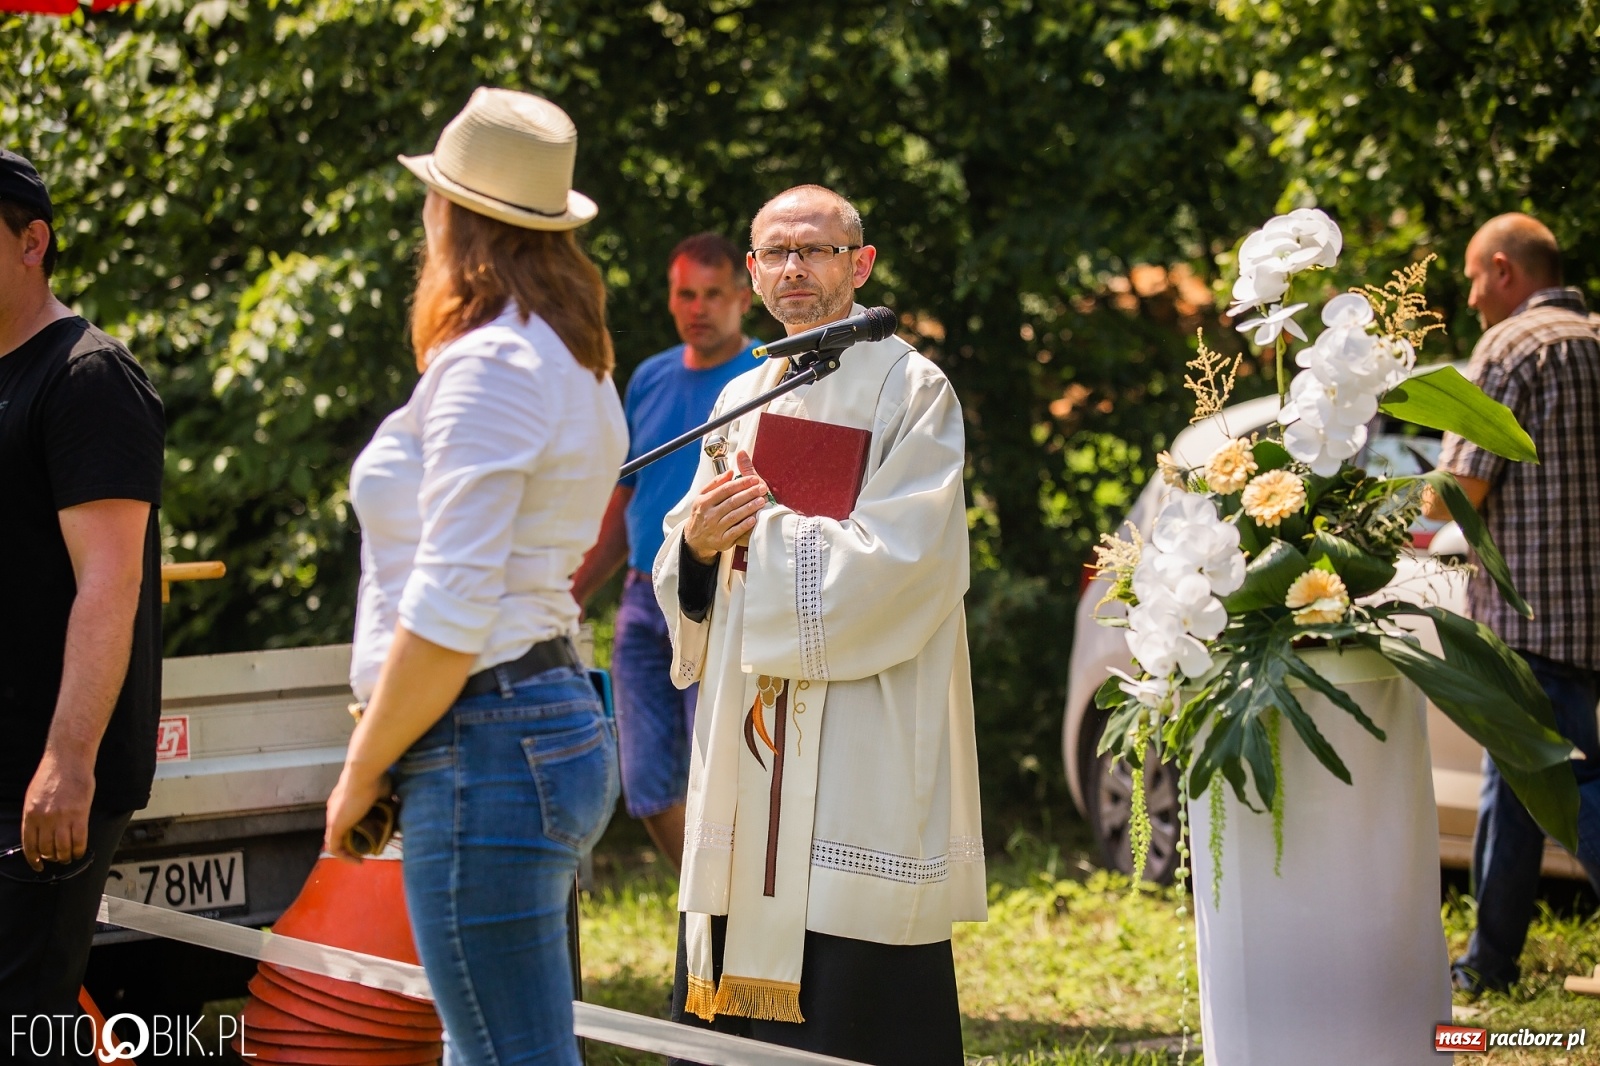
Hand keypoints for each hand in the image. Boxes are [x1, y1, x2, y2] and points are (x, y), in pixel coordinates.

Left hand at [21, 748, 95, 871]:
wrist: (68, 759)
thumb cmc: (52, 774)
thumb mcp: (33, 796)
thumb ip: (34, 816)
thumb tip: (38, 835)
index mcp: (30, 814)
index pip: (29, 845)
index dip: (33, 859)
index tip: (38, 865)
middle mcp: (44, 818)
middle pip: (46, 849)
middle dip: (51, 858)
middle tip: (57, 859)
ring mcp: (62, 817)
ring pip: (62, 848)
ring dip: (65, 857)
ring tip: (68, 857)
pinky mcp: (80, 814)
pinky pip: (79, 840)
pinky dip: (79, 850)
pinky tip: (79, 851)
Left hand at [324, 766, 387, 863]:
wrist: (363, 773)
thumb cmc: (374, 778)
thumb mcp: (383, 792)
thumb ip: (387, 801)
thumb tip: (397, 807)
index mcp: (343, 800)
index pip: (345, 818)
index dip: (355, 828)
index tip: (368, 834)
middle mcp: (334, 810)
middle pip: (340, 830)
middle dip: (352, 840)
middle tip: (368, 846)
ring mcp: (333, 818)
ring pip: (337, 840)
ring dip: (349, 849)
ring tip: (363, 856)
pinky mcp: (335, 826)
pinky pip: (335, 847)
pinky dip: (345, 856)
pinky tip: (358, 861)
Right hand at [682, 451, 770, 564]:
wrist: (694, 538)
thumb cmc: (702, 513)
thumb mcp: (703, 496)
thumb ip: (716, 483)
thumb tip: (730, 472)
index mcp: (705, 501)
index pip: (725, 489)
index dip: (741, 483)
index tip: (754, 479)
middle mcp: (709, 514)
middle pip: (731, 502)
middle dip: (749, 494)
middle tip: (763, 488)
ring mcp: (715, 528)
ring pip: (734, 516)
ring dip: (749, 508)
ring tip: (761, 501)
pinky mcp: (722, 541)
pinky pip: (735, 532)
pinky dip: (744, 526)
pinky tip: (754, 519)